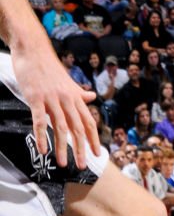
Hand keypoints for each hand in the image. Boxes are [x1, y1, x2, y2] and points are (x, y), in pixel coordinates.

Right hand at [11, 35, 99, 168]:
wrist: (34, 49)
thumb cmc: (49, 67)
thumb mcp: (67, 81)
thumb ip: (78, 93)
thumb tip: (92, 98)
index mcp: (74, 95)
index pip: (88, 120)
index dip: (94, 138)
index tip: (98, 153)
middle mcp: (66, 98)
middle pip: (78, 126)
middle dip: (81, 148)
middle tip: (83, 165)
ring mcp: (52, 98)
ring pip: (60, 126)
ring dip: (62, 147)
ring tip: (62, 163)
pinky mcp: (36, 98)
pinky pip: (40, 120)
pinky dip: (42, 136)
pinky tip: (43, 150)